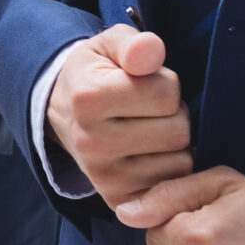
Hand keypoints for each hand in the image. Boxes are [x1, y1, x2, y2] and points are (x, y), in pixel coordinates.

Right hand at [46, 25, 192, 205]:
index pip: (166, 93)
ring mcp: (104, 177)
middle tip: (149, 110)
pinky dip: (170, 170)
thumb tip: (152, 50)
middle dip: (173, 115)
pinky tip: (151, 156)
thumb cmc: (96, 75)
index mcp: (88, 98)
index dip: (165, 83)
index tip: (143, 83)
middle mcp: (92, 142)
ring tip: (149, 131)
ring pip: (181, 161)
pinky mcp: (119, 201)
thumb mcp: (109, 46)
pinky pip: (174, 186)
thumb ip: (134, 43)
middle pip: (177, 130)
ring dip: (174, 145)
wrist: (63, 113)